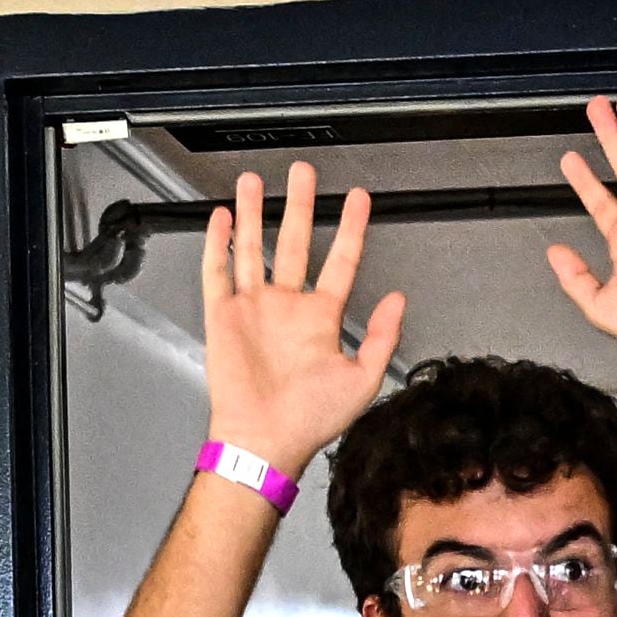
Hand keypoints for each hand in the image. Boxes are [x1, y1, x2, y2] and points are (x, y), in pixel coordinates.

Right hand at [201, 162, 407, 478]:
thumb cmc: (309, 421)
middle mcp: (287, 308)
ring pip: (254, 249)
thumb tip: (398, 300)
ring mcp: (254, 309)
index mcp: (320, 319)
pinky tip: (221, 219)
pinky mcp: (224, 318)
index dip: (352, 228)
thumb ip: (382, 337)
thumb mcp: (362, 380)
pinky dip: (218, 245)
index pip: (341, 261)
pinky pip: (218, 273)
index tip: (360, 200)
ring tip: (255, 182)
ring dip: (254, 215)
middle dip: (301, 205)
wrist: (263, 443)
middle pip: (296, 242)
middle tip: (304, 173)